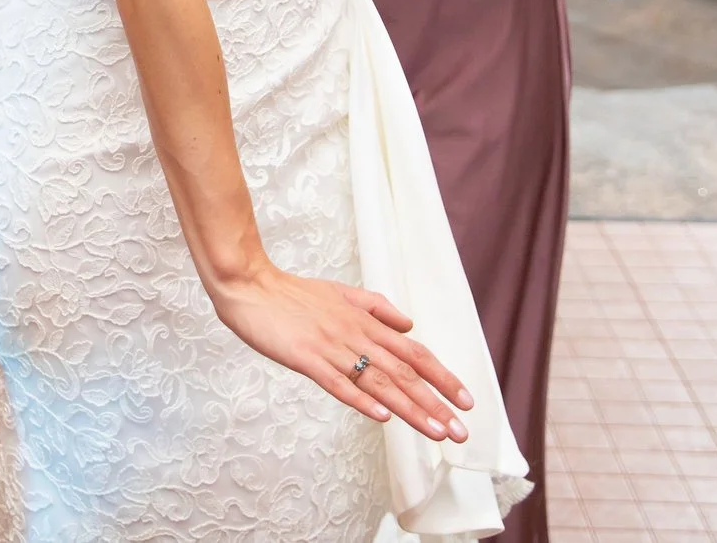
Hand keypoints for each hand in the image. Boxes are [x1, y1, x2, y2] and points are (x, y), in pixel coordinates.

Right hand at [210, 266, 472, 442]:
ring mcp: (331, 347)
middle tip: (460, 431)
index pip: (413, 352)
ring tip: (435, 431)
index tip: (466, 400)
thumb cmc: (293, 293)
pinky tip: (382, 417)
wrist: (251, 285)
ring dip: (410, 408)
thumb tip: (409, 325)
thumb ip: (377, 308)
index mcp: (365, 322)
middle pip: (403, 372)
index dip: (442, 376)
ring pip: (378, 381)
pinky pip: (337, 382)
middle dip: (436, 402)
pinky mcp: (305, 358)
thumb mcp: (341, 293)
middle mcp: (355, 335)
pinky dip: (361, 400)